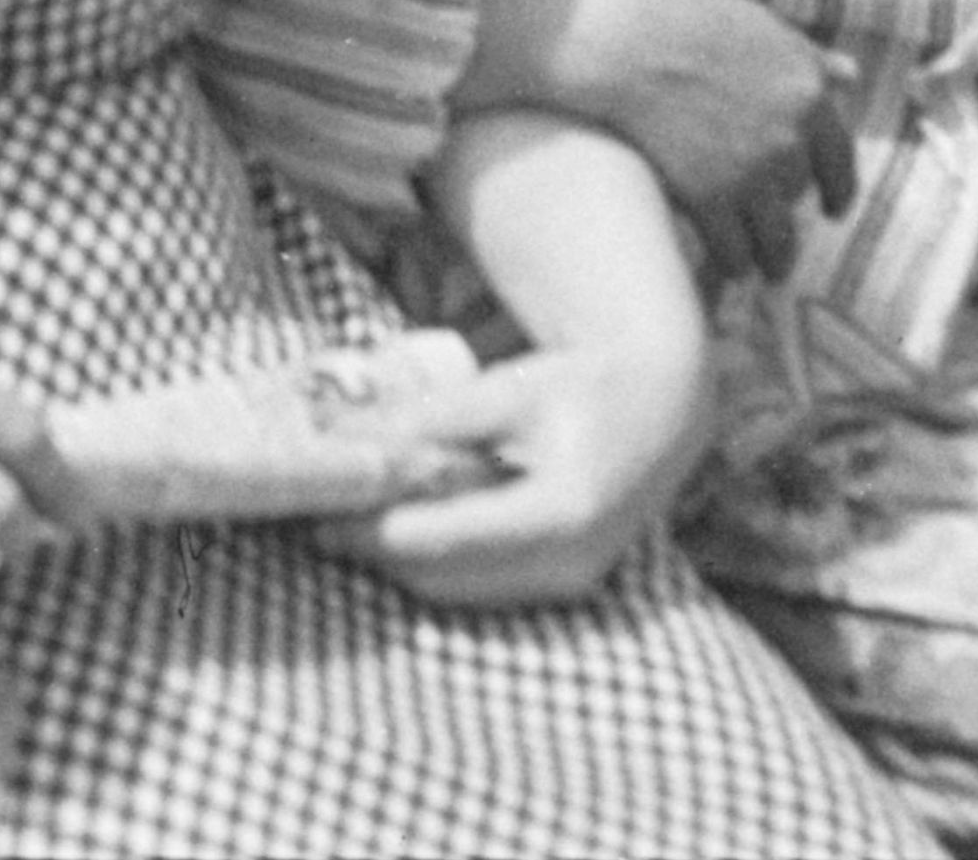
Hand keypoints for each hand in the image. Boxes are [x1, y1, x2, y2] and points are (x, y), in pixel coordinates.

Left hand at [313, 334, 710, 606]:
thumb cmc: (578, 387)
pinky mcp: (565, 587)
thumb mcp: (502, 390)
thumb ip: (423, 418)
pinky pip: (482, 587)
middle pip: (445, 577)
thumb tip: (340, 436)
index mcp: (561, 512)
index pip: (444, 541)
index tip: (318, 518)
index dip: (374, 535)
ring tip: (347, 523)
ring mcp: (571, 584)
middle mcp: (570, 564)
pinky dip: (436, 564)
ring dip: (401, 564)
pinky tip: (399, 530)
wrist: (660, 406)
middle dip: (377, 554)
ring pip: (459, 590)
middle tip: (318, 521)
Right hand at [492, 0, 858, 282]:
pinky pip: (733, 249)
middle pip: (798, 195)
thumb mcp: (757, 26)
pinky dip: (734, 263)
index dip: (838, 189)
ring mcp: (750, 171)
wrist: (623, 42)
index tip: (832, 208)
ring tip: (765, 269)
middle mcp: (790, 138)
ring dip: (773, 258)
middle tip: (780, 233)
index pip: (840, 158)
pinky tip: (730, 268)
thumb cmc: (682, 20)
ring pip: (776, 237)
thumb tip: (850, 76)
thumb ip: (806, 57)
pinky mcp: (708, 197)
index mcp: (808, 92)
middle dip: (788, 214)